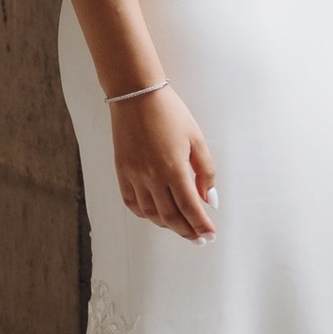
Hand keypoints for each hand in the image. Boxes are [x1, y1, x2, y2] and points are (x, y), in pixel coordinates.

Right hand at [112, 87, 218, 241]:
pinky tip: (156, 215)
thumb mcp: (196, 139)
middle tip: (199, 238)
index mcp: (173, 168)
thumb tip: (209, 200)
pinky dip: (145, 214)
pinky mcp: (122, 172)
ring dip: (168, 225)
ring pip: (151, 214)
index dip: (202, 226)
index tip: (210, 235)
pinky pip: (132, 203)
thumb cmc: (170, 113)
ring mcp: (134, 176)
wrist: (136, 95)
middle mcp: (152, 177)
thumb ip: (205, 172)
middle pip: (171, 217)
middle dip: (187, 232)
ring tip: (181, 227)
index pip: (191, 208)